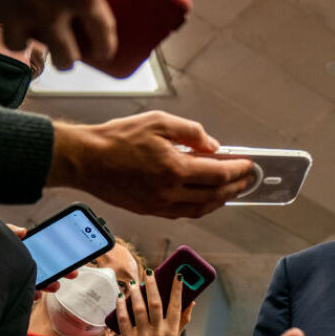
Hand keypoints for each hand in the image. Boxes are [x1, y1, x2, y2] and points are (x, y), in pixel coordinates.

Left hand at [5, 223, 77, 294]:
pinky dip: (34, 295)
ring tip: (55, 286)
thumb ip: (10, 231)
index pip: (44, 251)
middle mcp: (22, 264)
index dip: (59, 254)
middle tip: (73, 273)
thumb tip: (24, 231)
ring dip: (50, 284)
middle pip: (47, 267)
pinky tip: (36, 294)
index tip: (72, 256)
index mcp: (22, 250)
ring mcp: (17, 277)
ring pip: (39, 282)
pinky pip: (26, 294)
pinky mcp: (10, 290)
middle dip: (62, 271)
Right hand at [48, 111, 254, 218]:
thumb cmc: (118, 138)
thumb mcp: (159, 122)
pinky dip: (200, 207)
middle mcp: (170, 192)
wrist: (85, 160)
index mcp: (175, 169)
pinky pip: (183, 213)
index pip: (218, 174)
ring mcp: (159, 205)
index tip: (249, 165)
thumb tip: (213, 145)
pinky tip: (205, 199)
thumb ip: (191, 132)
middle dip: (235, 187)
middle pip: (214, 195)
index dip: (238, 170)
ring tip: (231, 191)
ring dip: (220, 201)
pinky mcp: (149, 210)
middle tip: (247, 180)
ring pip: (200, 209)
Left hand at [114, 271, 190, 335]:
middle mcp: (158, 334)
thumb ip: (182, 321)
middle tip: (149, 272)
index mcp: (171, 332)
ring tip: (132, 283)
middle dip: (152, 284)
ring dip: (135, 293)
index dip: (178, 288)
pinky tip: (121, 297)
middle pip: (156, 303)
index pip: (176, 305)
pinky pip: (123, 318)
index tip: (178, 274)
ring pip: (139, 308)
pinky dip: (121, 306)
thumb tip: (192, 302)